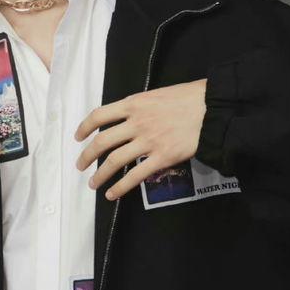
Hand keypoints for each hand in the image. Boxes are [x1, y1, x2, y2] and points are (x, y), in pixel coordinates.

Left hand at [74, 79, 206, 200]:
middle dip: (87, 156)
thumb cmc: (188, 97)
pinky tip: (112, 194)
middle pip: (102, 141)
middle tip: (80, 165)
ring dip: (100, 175)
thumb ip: (139, 107)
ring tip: (93, 184)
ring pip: (115, 161)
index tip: (78, 137)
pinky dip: (121, 187)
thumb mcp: (156, 95)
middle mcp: (136, 122)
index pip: (99, 115)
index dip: (84, 128)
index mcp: (133, 104)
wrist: (212, 108)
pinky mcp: (162, 157)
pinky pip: (136, 176)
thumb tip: (126, 117)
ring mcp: (148, 141)